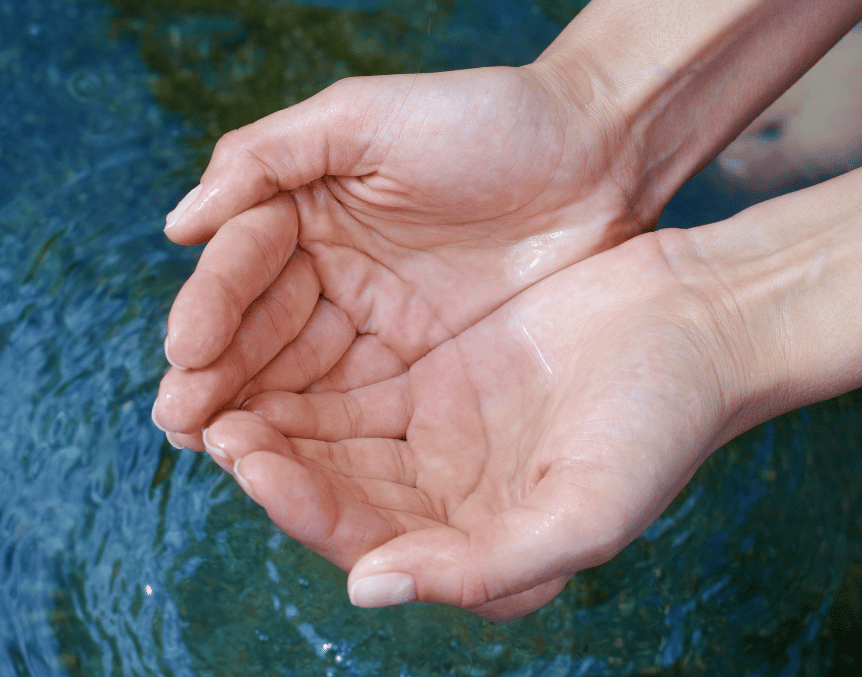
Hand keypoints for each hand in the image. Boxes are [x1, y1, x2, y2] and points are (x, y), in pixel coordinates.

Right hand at [153, 64, 647, 445]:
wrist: (597, 154)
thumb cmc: (485, 119)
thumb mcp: (366, 116)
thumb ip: (266, 158)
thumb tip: (178, 225)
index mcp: (308, 212)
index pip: (243, 267)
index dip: (211, 309)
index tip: (185, 352)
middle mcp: (332, 274)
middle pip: (261, 333)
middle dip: (220, 377)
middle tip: (181, 423)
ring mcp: (377, 325)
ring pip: (303, 377)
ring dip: (259, 415)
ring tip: (219, 451)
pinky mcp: (423, 367)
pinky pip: (361, 405)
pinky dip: (322, 433)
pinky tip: (287, 460)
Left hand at [198, 229, 748, 620]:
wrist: (700, 322)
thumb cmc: (661, 423)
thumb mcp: (587, 512)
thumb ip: (485, 568)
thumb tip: (370, 590)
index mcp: (477, 549)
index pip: (365, 538)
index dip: (301, 504)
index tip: (249, 458)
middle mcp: (446, 501)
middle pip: (336, 488)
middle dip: (273, 458)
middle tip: (212, 420)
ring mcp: (438, 435)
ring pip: (335, 436)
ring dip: (280, 415)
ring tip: (220, 385)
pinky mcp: (437, 377)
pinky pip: (356, 381)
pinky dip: (311, 371)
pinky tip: (270, 346)